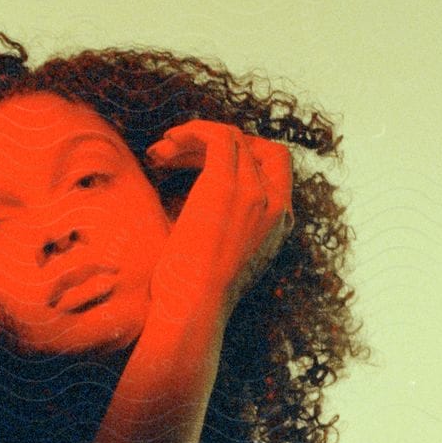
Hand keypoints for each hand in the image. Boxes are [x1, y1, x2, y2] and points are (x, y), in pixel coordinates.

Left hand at [142, 121, 293, 329]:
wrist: (193, 311)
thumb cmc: (196, 298)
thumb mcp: (224, 261)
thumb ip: (228, 233)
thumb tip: (204, 217)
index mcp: (281, 223)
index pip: (275, 167)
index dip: (242, 155)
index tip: (203, 162)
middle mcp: (276, 203)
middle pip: (255, 148)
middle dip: (219, 144)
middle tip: (179, 155)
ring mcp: (254, 192)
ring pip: (232, 139)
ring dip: (193, 141)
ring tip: (160, 154)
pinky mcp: (225, 184)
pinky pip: (216, 136)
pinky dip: (191, 131)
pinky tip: (165, 144)